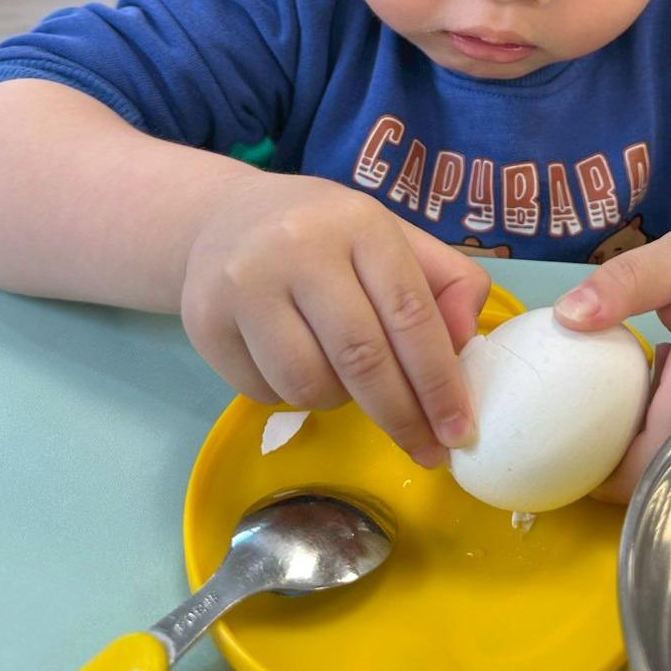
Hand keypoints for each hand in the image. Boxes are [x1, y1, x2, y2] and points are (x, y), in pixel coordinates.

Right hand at [181, 173, 489, 465]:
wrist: (226, 218)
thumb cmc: (330, 237)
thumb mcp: (395, 239)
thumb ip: (447, 284)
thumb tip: (465, 343)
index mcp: (359, 223)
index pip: (410, 314)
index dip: (439, 381)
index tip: (459, 429)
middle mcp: (299, 247)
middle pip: (362, 358)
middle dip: (402, 416)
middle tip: (427, 451)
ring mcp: (245, 284)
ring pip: (309, 385)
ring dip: (341, 402)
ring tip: (346, 378)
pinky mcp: (205, 321)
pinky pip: (264, 392)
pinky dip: (292, 396)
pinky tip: (298, 362)